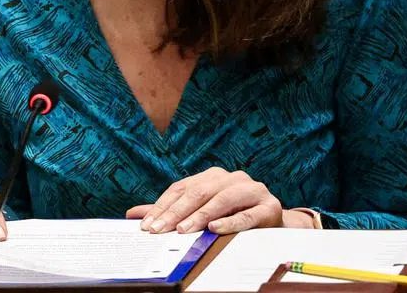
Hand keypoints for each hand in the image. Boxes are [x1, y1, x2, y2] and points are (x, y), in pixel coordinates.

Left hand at [126, 167, 309, 234]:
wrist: (273, 223)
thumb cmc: (233, 216)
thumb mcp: (201, 212)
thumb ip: (170, 212)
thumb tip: (133, 214)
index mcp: (213, 176)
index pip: (182, 188)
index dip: (163, 206)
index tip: (147, 225)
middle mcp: (232, 178)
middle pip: (199, 192)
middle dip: (176, 212)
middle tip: (160, 230)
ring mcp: (252, 190)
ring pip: (222, 199)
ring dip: (201, 215)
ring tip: (184, 230)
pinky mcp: (269, 206)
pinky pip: (248, 215)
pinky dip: (231, 222)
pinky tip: (215, 229)